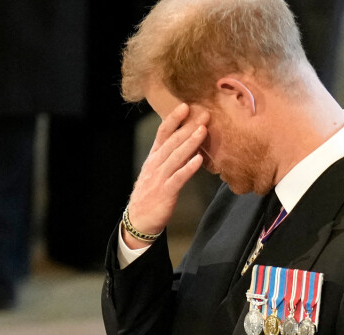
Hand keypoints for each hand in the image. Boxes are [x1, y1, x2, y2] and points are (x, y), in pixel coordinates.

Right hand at [124, 103, 209, 247]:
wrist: (139, 219)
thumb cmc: (151, 195)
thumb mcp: (156, 172)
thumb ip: (169, 158)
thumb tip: (186, 144)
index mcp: (154, 158)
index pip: (163, 133)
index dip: (174, 119)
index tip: (186, 106)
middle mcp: (156, 164)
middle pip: (172, 141)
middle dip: (188, 127)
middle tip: (204, 114)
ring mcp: (160, 177)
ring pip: (176, 156)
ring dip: (190, 142)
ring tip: (203, 130)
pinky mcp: (165, 192)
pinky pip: (178, 177)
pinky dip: (188, 168)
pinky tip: (199, 160)